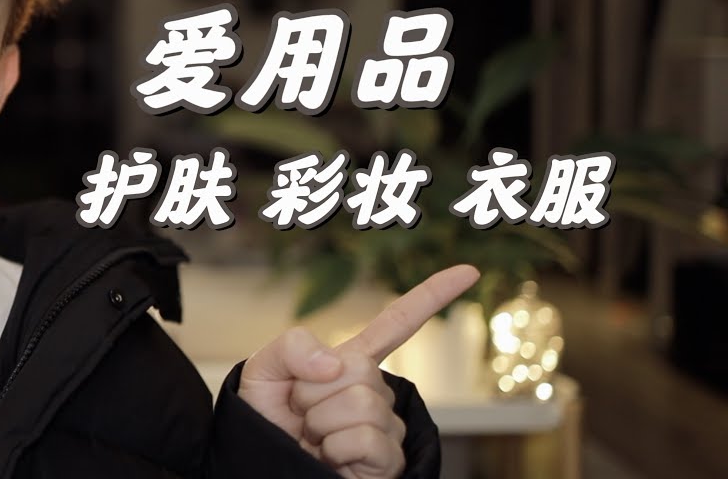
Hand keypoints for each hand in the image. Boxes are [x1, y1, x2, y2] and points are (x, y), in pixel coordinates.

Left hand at [238, 265, 479, 478]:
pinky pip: (366, 439)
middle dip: (314, 390)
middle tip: (301, 411)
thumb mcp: (263, 369)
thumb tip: (336, 362)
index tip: (468, 272)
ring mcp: (386, 426)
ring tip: (313, 436)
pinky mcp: (388, 458)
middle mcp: (377, 391)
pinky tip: (330, 457)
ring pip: (361, 404)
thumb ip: (292, 347)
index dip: (431, 296)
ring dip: (321, 421)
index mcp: (352, 361)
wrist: (262, 464)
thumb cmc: (266, 419)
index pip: (397, 324)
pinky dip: (336, 448)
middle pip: (359, 369)